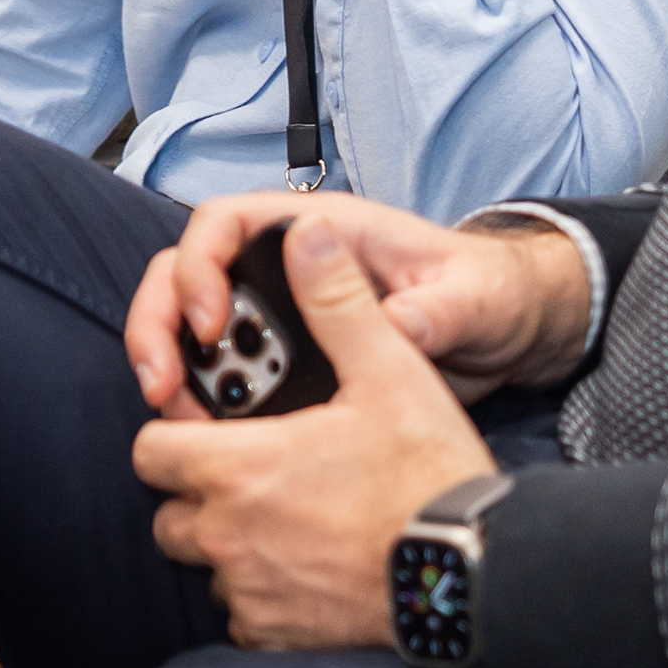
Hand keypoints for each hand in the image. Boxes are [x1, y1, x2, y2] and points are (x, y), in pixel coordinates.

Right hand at [122, 192, 597, 421]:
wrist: (508, 329)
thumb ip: (437, 310)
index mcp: (324, 232)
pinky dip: (207, 404)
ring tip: (184, 425)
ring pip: (195, 329)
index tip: (209, 324)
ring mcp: (282, 312)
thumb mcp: (476, 299)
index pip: (227, 223)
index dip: (200, 266)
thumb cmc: (492, 293)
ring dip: (177, 371)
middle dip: (160, 327)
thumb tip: (394, 324)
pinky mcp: (288, 358)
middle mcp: (289, 266)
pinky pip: (225, 373)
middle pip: (187, 275)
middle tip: (162, 387)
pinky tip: (214, 444)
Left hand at [132, 218, 501, 648]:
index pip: (151, 448)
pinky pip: (242, 612)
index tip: (208, 427)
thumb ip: (337, 302)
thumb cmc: (427, 478)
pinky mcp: (271, 637)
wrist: (470, 578)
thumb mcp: (390, 373)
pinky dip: (264, 593)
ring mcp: (246, 591)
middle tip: (256, 472)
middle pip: (170, 509)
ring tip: (291, 518)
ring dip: (232, 543)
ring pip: (206, 562)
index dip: (175, 431)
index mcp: (237, 467)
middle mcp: (225, 535)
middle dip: (199, 490)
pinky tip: (312, 567)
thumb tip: (308, 234)